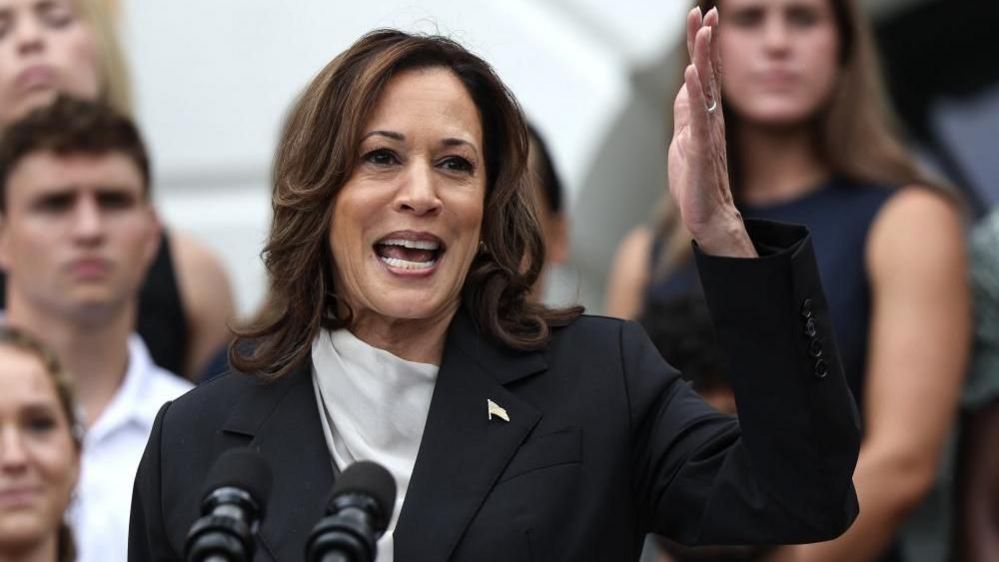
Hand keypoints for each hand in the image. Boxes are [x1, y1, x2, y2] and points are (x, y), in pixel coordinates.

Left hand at [667, 7, 755, 257]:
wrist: (708, 215)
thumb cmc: (696, 180)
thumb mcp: (685, 137)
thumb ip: (687, 112)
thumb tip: (686, 84)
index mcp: (706, 114)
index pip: (705, 71)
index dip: (703, 43)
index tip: (701, 15)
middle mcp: (712, 118)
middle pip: (709, 72)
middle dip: (705, 40)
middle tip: (705, 10)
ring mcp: (708, 133)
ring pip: (707, 89)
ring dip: (705, 58)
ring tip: (702, 31)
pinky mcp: (701, 150)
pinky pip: (699, 117)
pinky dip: (695, 94)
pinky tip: (693, 73)